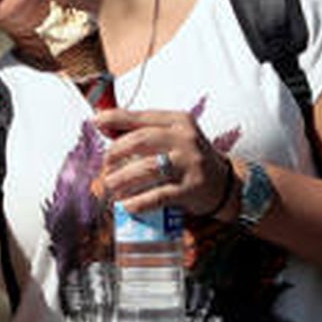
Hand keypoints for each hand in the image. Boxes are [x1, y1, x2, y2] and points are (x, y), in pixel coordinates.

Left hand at [93, 106, 234, 217]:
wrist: (226, 184)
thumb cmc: (188, 157)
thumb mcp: (171, 136)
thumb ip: (139, 129)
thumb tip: (100, 121)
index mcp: (179, 121)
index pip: (141, 116)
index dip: (115, 118)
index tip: (95, 121)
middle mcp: (185, 139)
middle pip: (140, 140)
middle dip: (115, 152)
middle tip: (105, 165)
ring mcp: (190, 164)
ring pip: (146, 168)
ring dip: (121, 178)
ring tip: (109, 185)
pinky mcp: (191, 189)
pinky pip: (159, 195)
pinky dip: (139, 201)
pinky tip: (127, 205)